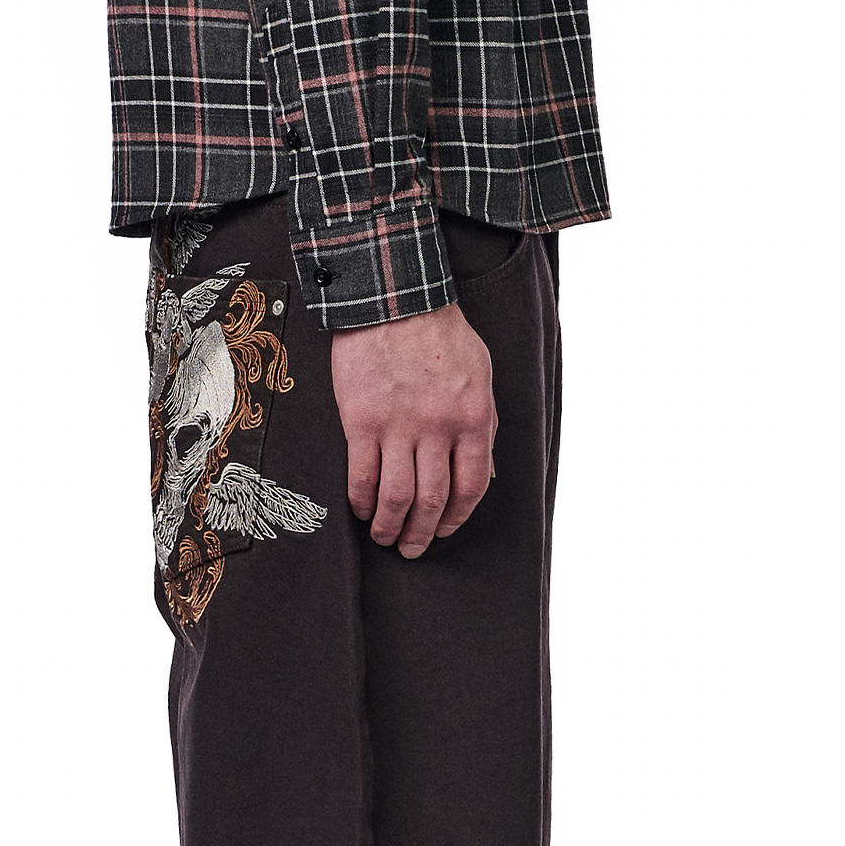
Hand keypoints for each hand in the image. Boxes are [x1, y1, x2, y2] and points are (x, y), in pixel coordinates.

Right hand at [330, 303, 496, 557]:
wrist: (396, 298)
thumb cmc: (441, 333)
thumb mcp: (481, 374)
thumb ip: (483, 423)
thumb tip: (481, 468)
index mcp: (473, 419)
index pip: (472, 486)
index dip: (458, 516)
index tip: (447, 529)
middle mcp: (438, 429)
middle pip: (432, 500)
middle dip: (422, 533)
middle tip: (412, 547)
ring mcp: (398, 427)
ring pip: (396, 497)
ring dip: (389, 525)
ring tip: (384, 537)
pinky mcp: (362, 421)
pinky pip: (362, 475)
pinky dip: (361, 500)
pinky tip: (361, 509)